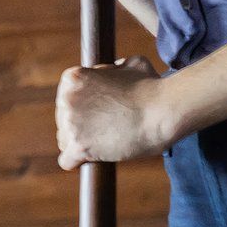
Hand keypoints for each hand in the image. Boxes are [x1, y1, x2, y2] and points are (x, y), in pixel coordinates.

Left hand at [55, 56, 175, 168]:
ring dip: (80, 143)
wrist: (162, 111)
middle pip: (63, 119)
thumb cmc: (152, 87)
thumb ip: (117, 67)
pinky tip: (89, 161)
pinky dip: (77, 162)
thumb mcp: (132, 64)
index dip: (85, 107)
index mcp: (73, 78)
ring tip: (103, 143)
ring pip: (65, 140)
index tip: (102, 112)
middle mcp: (66, 98)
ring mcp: (70, 122)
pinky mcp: (78, 146)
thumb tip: (116, 68)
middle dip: (82, 125)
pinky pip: (66, 160)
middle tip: (107, 128)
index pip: (66, 98)